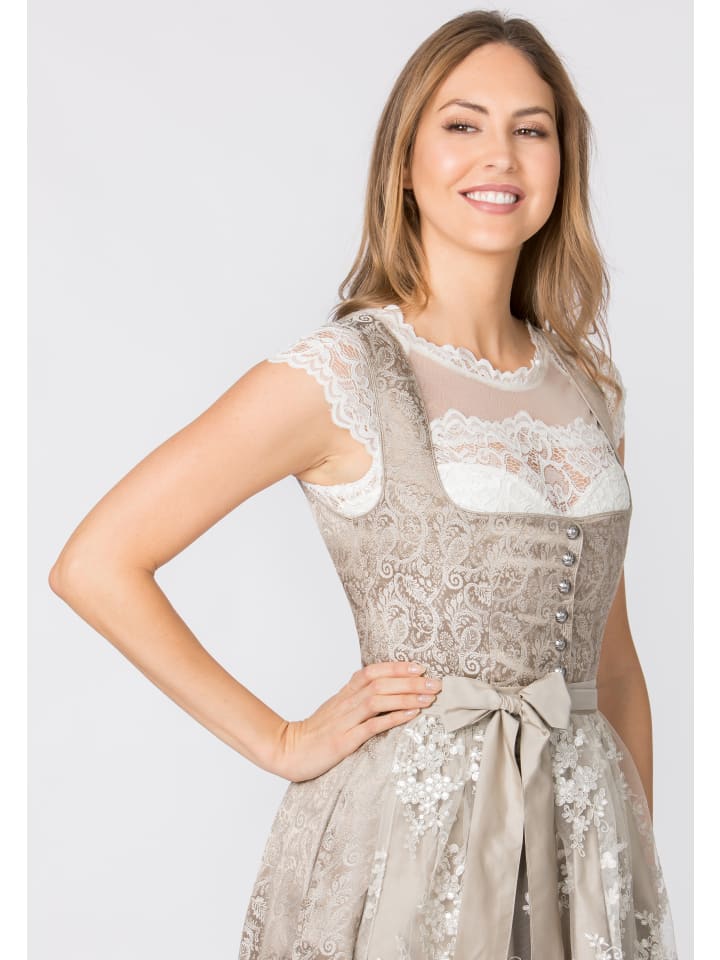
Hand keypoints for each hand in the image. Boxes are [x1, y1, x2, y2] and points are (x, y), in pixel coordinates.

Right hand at [272, 661, 442, 782]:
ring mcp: (345, 721)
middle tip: (435, 683)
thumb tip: (385, 693)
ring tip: (430, 698)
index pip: (372, 671)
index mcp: (345, 693)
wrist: (288, 750)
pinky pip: (372, 726)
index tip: (419, 666)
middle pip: (380, 683)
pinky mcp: (344, 741)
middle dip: (410, 681)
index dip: (396, 667)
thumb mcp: (337, 710)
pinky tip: (411, 715)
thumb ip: (357, 699)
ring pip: (378, 700)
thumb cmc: (316, 732)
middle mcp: (346, 702)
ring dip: (406, 696)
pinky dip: (393, 718)